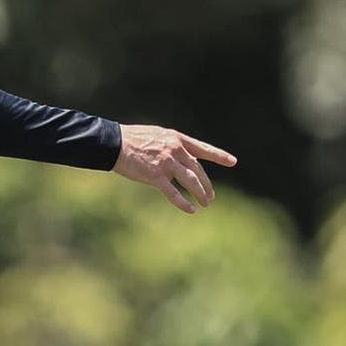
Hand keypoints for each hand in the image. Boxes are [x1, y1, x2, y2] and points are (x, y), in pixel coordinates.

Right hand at [113, 124, 236, 212]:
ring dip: (201, 194)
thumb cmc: (129, 138)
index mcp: (175, 139)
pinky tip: (191, 210)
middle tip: (211, 197)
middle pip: (198, 170)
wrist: (113, 143)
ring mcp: (166, 163)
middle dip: (206, 185)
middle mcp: (175, 150)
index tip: (232, 161)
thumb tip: (179, 159)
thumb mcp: (155, 135)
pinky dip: (183, 202)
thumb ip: (169, 146)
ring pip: (191, 181)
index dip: (218, 155)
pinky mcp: (155, 176)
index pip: (202, 148)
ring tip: (205, 204)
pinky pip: (173, 193)